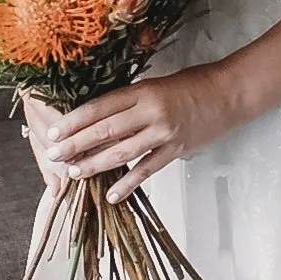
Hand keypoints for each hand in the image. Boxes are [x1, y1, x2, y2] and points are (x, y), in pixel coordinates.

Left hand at [30, 67, 228, 193]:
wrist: (228, 93)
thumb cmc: (191, 84)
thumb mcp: (154, 84)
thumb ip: (129, 100)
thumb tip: (96, 118)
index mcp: (142, 90)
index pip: (100, 107)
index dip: (74, 120)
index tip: (52, 131)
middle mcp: (151, 111)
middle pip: (105, 130)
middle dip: (75, 144)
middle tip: (53, 154)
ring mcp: (164, 133)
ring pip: (122, 153)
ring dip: (95, 164)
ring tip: (74, 173)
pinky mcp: (176, 150)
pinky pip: (147, 170)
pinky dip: (128, 184)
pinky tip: (112, 195)